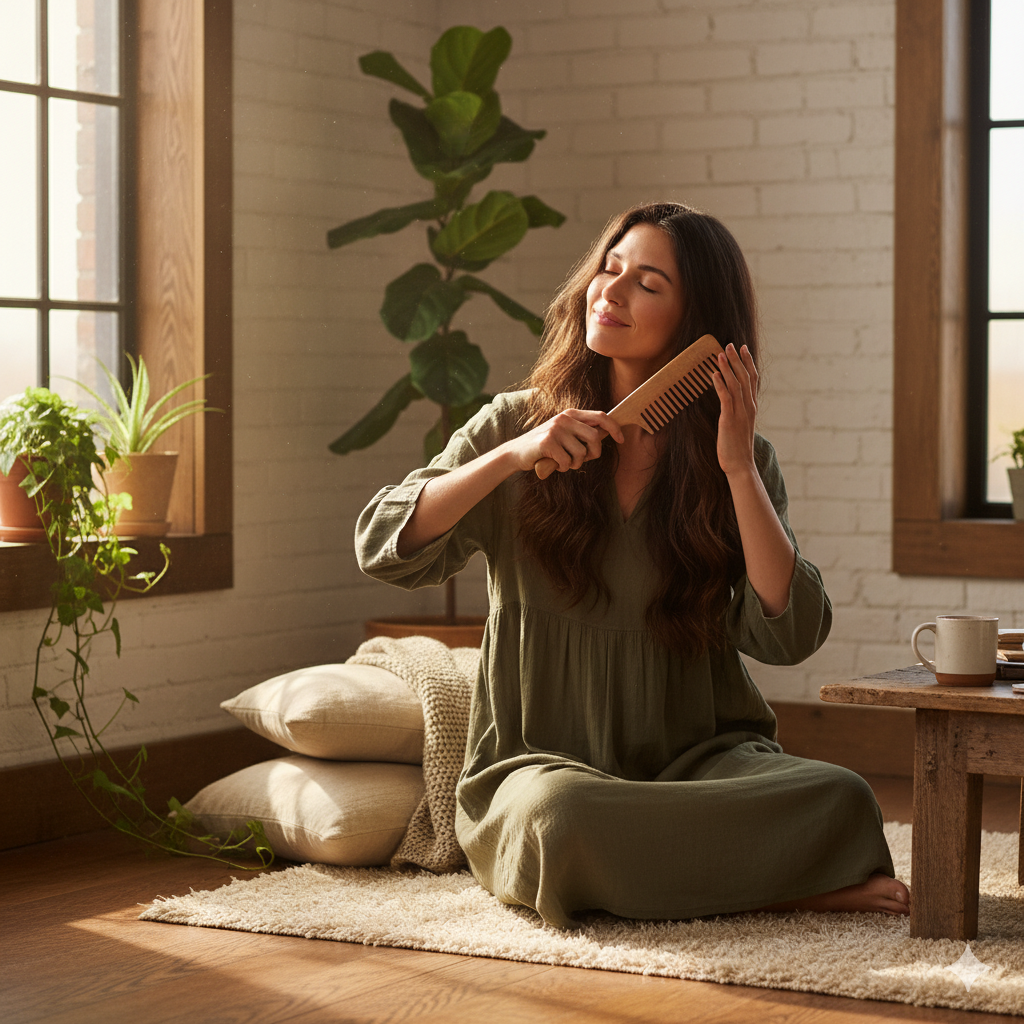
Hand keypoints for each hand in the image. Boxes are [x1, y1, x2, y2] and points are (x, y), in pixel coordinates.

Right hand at [511, 409, 624, 476]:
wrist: (516, 452)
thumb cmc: (545, 446)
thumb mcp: (564, 434)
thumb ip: (581, 432)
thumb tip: (607, 435)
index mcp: (570, 414)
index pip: (601, 417)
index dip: (614, 428)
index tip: (621, 440)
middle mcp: (564, 418)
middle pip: (595, 437)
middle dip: (594, 453)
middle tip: (584, 459)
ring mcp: (555, 429)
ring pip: (581, 453)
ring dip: (576, 464)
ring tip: (564, 462)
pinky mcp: (547, 442)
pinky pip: (567, 462)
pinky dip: (564, 468)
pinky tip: (554, 464)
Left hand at [712, 343, 757, 476]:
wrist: (740, 465)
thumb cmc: (736, 447)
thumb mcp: (738, 425)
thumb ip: (737, 411)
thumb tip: (729, 401)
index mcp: (751, 407)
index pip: (752, 379)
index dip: (748, 362)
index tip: (743, 348)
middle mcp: (748, 407)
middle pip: (745, 377)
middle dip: (737, 360)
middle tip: (729, 345)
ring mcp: (740, 413)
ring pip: (735, 384)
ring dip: (727, 368)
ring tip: (720, 354)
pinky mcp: (729, 420)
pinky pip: (725, 398)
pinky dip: (720, 384)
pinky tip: (713, 374)